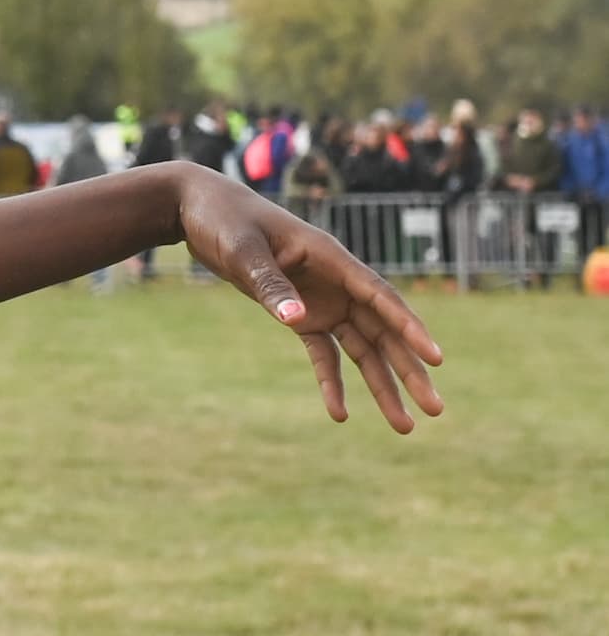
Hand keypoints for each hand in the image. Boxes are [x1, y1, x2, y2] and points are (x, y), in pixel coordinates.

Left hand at [173, 169, 445, 431]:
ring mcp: (322, 300)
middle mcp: (337, 283)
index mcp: (332, 259)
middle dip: (409, 371)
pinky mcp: (300, 313)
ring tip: (404, 426)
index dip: (409, 329)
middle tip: (436, 408)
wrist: (199, 210)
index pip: (381, 298)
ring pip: (362, 349)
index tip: (434, 358)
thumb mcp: (243, 251)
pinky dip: (332, 382)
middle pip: (383, 332)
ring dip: (383, 385)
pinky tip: (340, 414)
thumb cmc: (224, 221)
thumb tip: (297, 321)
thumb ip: (271, 284)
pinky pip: (324, 354)